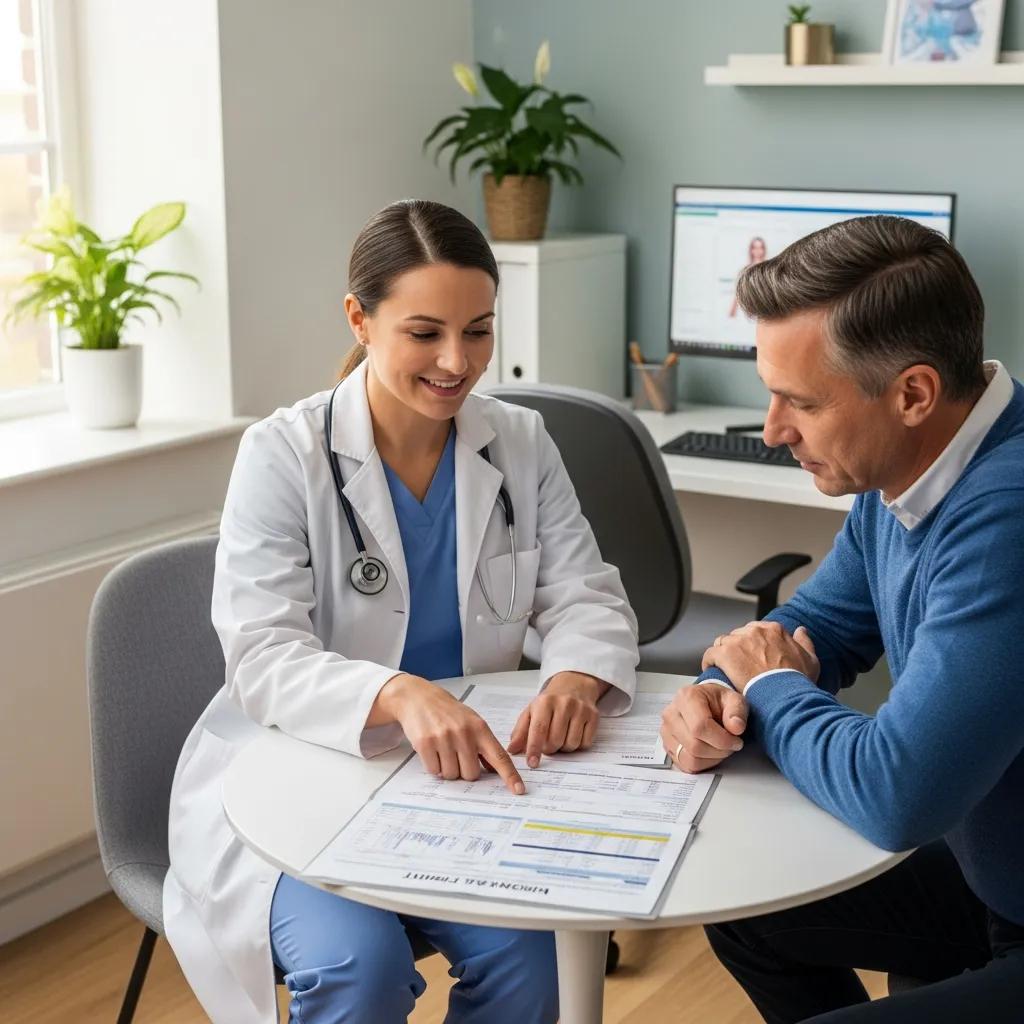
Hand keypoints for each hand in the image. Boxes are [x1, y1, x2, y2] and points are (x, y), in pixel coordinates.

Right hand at [375, 674, 524, 793]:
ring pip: (452, 775)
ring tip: (442, 749)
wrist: (419, 697)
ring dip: (447, 768)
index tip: (519, 790)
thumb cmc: (448, 712)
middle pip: (472, 774)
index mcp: (480, 728)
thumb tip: (495, 770)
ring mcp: (445, 738)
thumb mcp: (471, 722)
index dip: (510, 776)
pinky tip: (432, 749)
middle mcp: (464, 733)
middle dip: (464, 770)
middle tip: (456, 754)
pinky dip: (433, 766)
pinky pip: (434, 771)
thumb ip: (483, 745)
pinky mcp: (426, 744)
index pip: (499, 756)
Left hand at [507, 671, 608, 767]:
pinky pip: (585, 743)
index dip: (534, 748)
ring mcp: (581, 709)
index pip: (539, 729)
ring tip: (561, 736)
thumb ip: (520, 731)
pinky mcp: (594, 716)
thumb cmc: (549, 702)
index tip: (532, 763)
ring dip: (564, 747)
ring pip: (571, 744)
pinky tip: (573, 733)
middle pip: (555, 741)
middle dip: (549, 748)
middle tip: (548, 742)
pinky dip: (578, 745)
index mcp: (545, 702)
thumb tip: (512, 750)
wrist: (574, 684)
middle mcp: (564, 703)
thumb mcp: (531, 711)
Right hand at [660, 683, 747, 774]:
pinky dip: (703, 764)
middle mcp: (672, 714)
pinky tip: (710, 752)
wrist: (707, 703)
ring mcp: (667, 731)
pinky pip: (686, 765)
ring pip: (690, 759)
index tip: (736, 741)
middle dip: (719, 751)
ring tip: (720, 747)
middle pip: (694, 746)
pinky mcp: (668, 746)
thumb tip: (736, 727)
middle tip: (731, 745)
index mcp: (687, 697)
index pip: (700, 727)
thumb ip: (737, 711)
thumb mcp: (734, 699)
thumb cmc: (718, 701)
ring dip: (711, 759)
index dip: (722, 740)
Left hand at [701, 622, 818, 691]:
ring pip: (723, 643)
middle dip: (737, 650)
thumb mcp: (811, 661)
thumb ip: (804, 642)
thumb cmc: (797, 681)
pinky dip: (710, 662)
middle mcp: (755, 630)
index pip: (755, 631)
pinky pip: (710, 654)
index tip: (751, 657)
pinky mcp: (725, 653)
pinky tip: (711, 671)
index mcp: (774, 629)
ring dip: (723, 655)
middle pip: (738, 636)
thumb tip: (801, 630)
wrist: (784, 695)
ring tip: (725, 670)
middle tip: (738, 667)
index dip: (751, 645)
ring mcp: (739, 640)